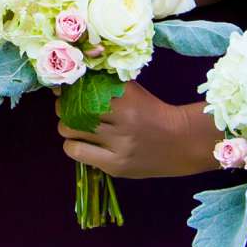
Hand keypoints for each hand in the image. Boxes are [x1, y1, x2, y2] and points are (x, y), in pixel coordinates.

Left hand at [56, 82, 218, 178]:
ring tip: (74, 127)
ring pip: (70, 131)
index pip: (84, 89)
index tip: (67, 89)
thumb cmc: (152, 112)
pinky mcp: (116, 165)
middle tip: (68, 109)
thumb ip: (105, 85)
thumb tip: (69, 80)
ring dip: (67, 127)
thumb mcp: (133, 92)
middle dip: (65, 108)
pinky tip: (81, 142)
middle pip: (73, 110)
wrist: (182, 142)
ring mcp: (119, 146)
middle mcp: (123, 122)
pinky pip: (77, 152)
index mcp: (127, 98)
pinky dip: (72, 145)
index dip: (70, 89)